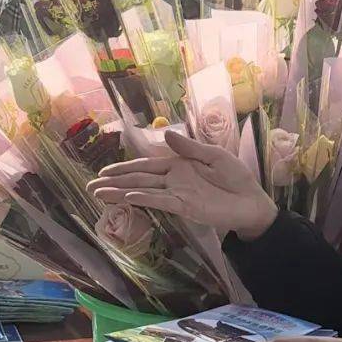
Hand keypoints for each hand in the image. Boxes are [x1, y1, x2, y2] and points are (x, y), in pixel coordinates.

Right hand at [89, 129, 277, 238]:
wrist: (251, 201)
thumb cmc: (235, 178)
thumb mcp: (214, 155)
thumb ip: (189, 147)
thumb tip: (165, 135)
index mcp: (178, 165)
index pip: (145, 166)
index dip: (124, 168)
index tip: (104, 171)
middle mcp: (173, 181)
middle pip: (138, 180)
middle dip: (114, 183)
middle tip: (90, 186)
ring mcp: (177, 194)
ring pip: (143, 191)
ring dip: (121, 193)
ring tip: (99, 194)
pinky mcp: (186, 207)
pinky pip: (162, 201)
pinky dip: (146, 199)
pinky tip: (129, 198)